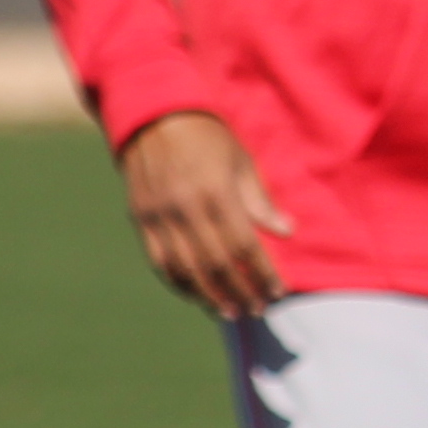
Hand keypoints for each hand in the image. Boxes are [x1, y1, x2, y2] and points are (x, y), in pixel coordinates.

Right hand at [120, 111, 290, 318]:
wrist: (153, 116)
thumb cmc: (207, 137)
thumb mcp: (241, 160)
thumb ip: (260, 200)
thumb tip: (287, 231)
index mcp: (216, 192)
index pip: (244, 245)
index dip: (262, 272)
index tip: (278, 291)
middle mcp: (185, 208)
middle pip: (215, 263)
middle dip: (239, 291)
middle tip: (257, 309)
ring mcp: (159, 215)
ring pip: (185, 269)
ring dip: (209, 295)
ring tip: (230, 311)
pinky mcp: (140, 219)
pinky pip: (159, 261)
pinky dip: (179, 283)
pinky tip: (197, 294)